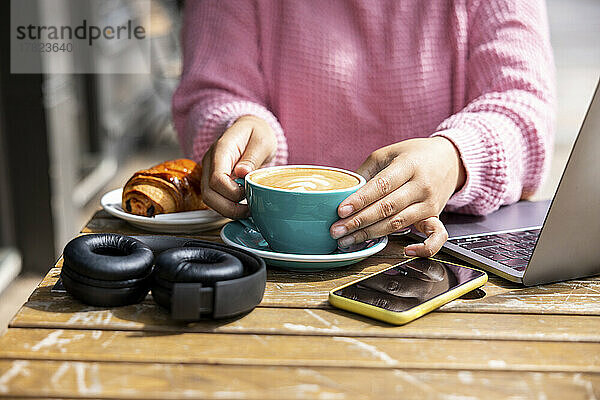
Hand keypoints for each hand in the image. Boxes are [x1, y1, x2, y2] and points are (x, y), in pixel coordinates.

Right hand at [201, 115, 276, 218]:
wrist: (250, 129)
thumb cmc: (257, 133)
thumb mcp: (262, 141)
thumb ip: (252, 157)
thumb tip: (242, 173)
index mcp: (222, 149)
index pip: (217, 179)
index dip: (232, 193)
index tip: (249, 193)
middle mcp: (211, 162)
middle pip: (208, 193)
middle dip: (228, 208)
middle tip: (249, 210)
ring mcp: (210, 172)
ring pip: (209, 199)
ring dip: (227, 210)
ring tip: (247, 210)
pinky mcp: (214, 180)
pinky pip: (215, 198)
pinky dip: (227, 207)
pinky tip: (242, 207)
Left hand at [330, 137, 465, 256]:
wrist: (449, 159)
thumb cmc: (413, 155)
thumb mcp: (388, 153)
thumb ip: (367, 172)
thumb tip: (342, 193)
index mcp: (408, 165)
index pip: (381, 185)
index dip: (360, 200)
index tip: (341, 210)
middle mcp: (421, 186)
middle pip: (387, 208)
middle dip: (359, 221)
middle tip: (337, 230)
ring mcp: (430, 203)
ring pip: (399, 223)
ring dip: (372, 234)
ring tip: (348, 240)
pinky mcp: (436, 216)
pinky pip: (436, 237)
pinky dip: (425, 247)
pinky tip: (406, 251)